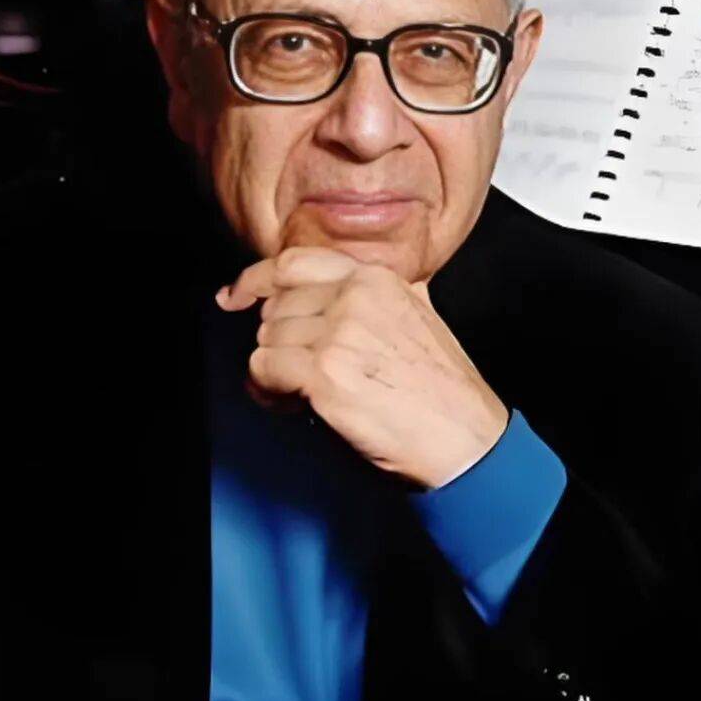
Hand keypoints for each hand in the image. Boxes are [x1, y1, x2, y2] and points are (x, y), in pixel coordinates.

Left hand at [215, 246, 508, 489]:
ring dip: (272, 372)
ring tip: (301, 395)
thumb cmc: (442, 389)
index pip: (294, 263)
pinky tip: (294, 405)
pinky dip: (268, 391)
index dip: (255, 279)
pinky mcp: (325, 374)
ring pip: (266, 339)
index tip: (234, 296)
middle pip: (275, 308)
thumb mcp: (415, 315)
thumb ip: (372, 295)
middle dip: (277, 343)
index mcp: (375, 278)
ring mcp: (339, 333)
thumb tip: (319, 296)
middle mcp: (355, 297)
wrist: (465, 437)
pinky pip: (263, 369)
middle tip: (297, 375)